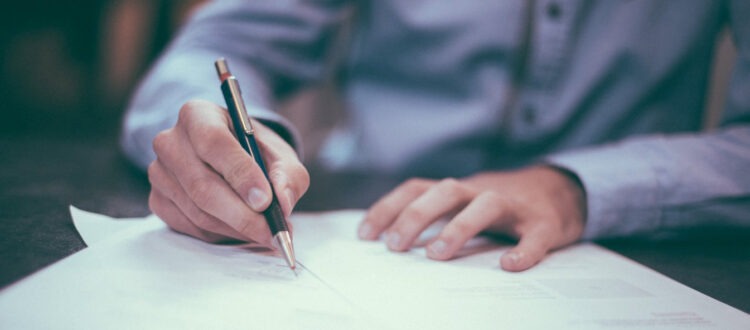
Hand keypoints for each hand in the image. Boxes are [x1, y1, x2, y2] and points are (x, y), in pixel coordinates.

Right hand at [147, 100, 308, 245]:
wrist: (231, 159)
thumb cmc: (255, 152)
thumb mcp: (280, 155)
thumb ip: (288, 175)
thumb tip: (282, 202)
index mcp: (198, 115)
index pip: (214, 142)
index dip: (240, 174)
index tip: (265, 200)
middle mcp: (170, 141)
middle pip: (202, 185)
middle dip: (242, 214)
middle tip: (272, 231)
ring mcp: (159, 173)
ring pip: (198, 211)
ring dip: (236, 228)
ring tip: (265, 232)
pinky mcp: (158, 200)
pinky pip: (190, 227)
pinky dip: (221, 234)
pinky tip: (242, 230)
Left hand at [358, 166, 585, 270]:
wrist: (560, 191)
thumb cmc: (499, 206)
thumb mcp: (463, 205)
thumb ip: (434, 217)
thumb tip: (390, 243)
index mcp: (458, 190)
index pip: (416, 188)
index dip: (388, 208)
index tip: (365, 235)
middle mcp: (481, 191)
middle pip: (446, 191)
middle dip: (416, 216)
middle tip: (395, 246)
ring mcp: (514, 206)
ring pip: (486, 205)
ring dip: (459, 227)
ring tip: (437, 255)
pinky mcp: (544, 223)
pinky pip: (534, 235)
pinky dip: (524, 250)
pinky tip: (510, 265)